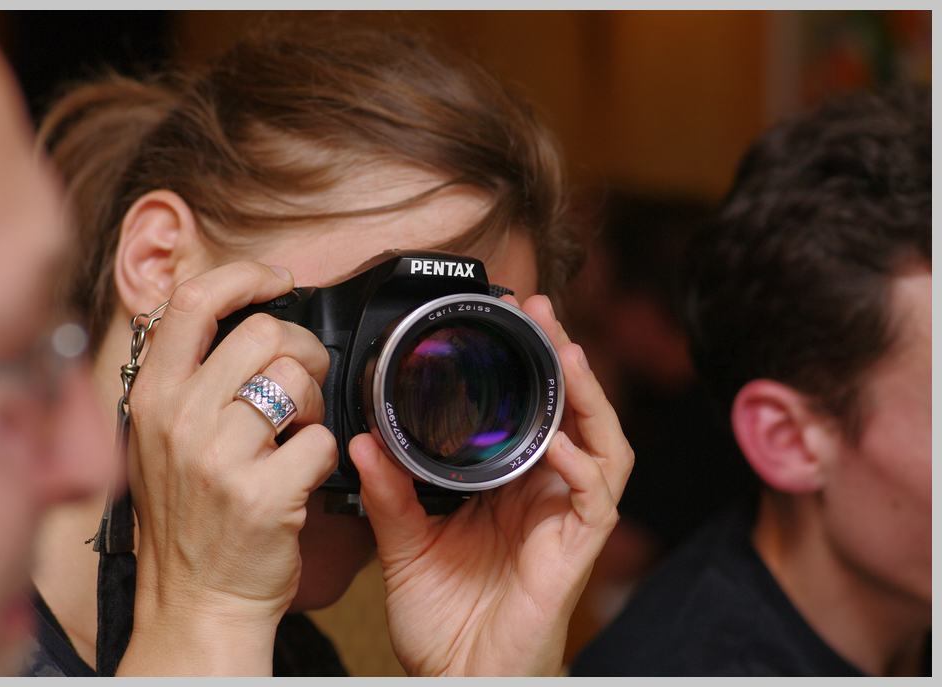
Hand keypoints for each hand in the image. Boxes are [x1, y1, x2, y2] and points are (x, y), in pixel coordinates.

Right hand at [117, 262, 336, 674]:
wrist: (197, 601)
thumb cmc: (188, 517)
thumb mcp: (160, 439)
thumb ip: (188, 379)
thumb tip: (237, 317)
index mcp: (153, 396)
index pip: (194, 302)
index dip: (244, 277)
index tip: (276, 281)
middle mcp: (179, 419)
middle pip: (265, 334)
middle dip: (304, 349)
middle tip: (306, 377)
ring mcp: (218, 457)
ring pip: (299, 380)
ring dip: (316, 401)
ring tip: (301, 430)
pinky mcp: (263, 494)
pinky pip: (321, 439)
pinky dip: (325, 452)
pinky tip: (303, 471)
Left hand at [350, 294, 632, 675]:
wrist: (456, 680)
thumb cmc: (443, 619)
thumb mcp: (406, 545)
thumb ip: (389, 493)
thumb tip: (363, 442)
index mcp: (507, 486)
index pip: (528, 411)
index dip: (523, 364)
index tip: (499, 320)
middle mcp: (543, 494)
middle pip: (571, 413)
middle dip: (560, 358)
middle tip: (537, 311)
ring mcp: (563, 521)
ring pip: (600, 444)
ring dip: (587, 396)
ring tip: (566, 352)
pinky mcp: (575, 553)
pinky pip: (595, 501)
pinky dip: (583, 469)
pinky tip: (563, 443)